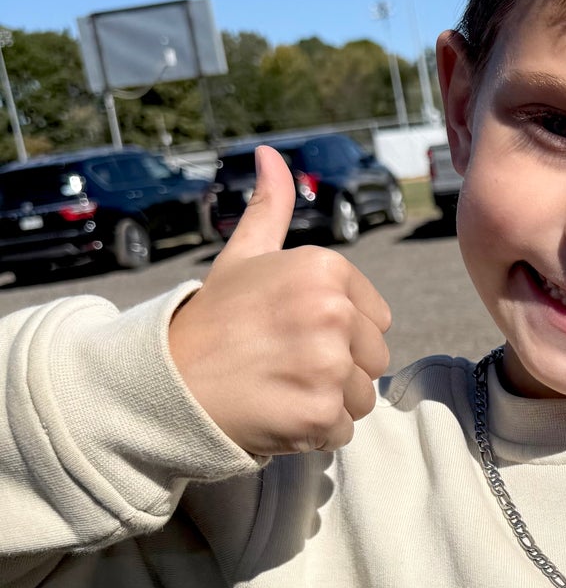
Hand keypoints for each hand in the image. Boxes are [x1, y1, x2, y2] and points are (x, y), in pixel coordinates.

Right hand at [168, 146, 392, 454]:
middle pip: (374, 359)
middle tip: (284, 365)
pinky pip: (343, 430)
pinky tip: (276, 412)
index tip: (293, 334)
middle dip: (339, 369)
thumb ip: (271, 209)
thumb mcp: (244, 257)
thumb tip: (272, 155)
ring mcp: (327, 365)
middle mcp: (332, 312)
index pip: (376, 318)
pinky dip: (314, 432)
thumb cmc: (212, 320)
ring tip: (279, 387)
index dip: (340, 333)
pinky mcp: (319, 413)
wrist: (167, 381)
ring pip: (362, 397)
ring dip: (327, 402)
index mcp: (325, 269)